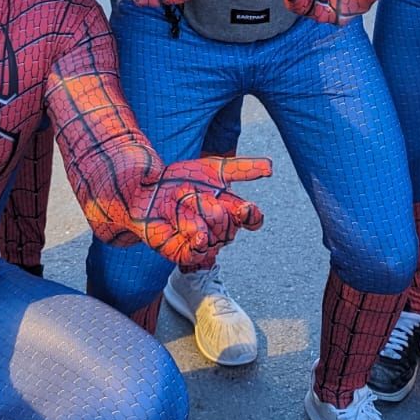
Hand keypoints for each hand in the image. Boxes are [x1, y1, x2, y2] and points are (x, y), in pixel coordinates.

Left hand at [130, 156, 269, 269]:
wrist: (146, 188)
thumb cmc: (180, 179)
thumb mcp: (213, 169)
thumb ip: (243, 169)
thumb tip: (273, 166)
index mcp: (231, 211)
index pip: (252, 220)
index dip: (251, 216)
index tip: (246, 209)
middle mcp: (220, 230)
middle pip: (230, 224)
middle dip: (210, 205)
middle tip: (189, 193)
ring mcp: (203, 243)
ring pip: (214, 235)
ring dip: (196, 214)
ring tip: (178, 204)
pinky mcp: (183, 253)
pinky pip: (199, 251)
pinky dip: (199, 240)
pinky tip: (196, 232)